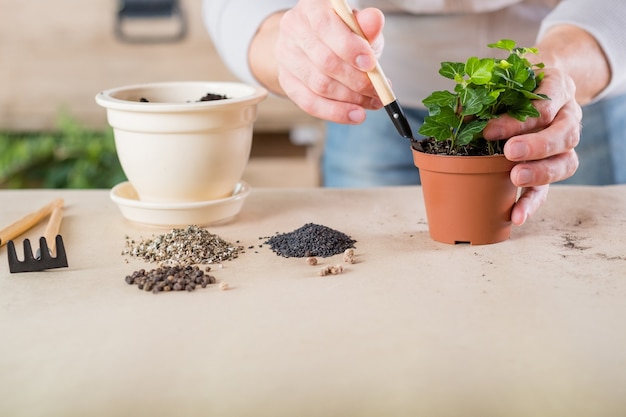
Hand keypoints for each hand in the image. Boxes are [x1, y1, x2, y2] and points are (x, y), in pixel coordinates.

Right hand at [274, 0, 384, 122]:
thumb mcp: (357, 24)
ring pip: (319, 85)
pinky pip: (309, 103)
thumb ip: (366, 25)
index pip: (325, 26)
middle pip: (324, 61)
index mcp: (311, 6)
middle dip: (357, 80)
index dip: (349, 48)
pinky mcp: (285, 80)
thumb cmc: (341, 31)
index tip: (371, 65)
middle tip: (379, 91)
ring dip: (350, 99)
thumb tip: (375, 21)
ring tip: (372, 102)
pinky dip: (335, 112)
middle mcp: (293, 28)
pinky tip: (355, 114)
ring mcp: (285, 56)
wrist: (315, 41)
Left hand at [483, 68, 581, 224]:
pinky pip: (548, 188)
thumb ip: (483, 95)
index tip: (489, 131)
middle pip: (564, 134)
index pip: (546, 103)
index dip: (518, 119)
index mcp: (557, 88)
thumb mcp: (503, 80)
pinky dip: (531, 202)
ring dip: (540, 173)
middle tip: (510, 152)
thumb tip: (458, 115)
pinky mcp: (552, 168)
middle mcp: (568, 116)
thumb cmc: (515, 85)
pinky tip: (516, 215)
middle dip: (537, 145)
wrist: (536, 87)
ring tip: (516, 178)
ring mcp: (565, 145)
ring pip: (565, 162)